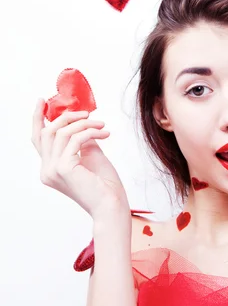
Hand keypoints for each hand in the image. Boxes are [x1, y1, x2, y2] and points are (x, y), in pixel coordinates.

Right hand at [31, 100, 130, 219]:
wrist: (111, 205)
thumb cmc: (104, 185)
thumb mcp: (90, 156)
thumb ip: (80, 140)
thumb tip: (80, 122)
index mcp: (50, 168)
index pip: (38, 139)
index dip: (38, 118)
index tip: (43, 101)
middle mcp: (46, 170)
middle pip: (48, 131)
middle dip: (68, 117)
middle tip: (88, 114)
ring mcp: (53, 170)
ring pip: (62, 132)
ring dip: (84, 124)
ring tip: (102, 126)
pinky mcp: (63, 168)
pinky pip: (76, 139)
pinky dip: (91, 132)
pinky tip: (104, 134)